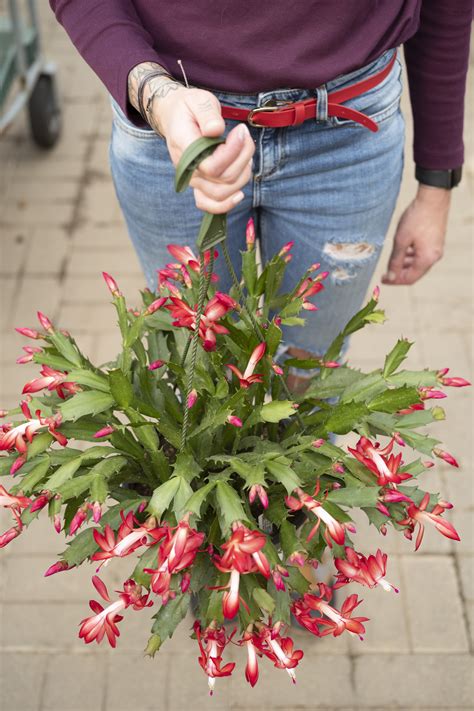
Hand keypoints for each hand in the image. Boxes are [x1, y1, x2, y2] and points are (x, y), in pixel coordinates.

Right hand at [142, 73, 254, 214]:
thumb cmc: (189, 108)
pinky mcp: (201, 186)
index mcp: (184, 147)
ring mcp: (194, 180)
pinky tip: (239, 194)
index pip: (212, 166)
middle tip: (244, 134)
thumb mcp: (198, 100)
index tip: (241, 130)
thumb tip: (215, 130)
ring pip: (224, 192)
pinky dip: (227, 205)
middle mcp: (188, 169)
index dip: (233, 152)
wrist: (175, 117)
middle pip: (223, 180)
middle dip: (243, 157)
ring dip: (243, 173)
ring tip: (243, 150)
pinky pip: (211, 205)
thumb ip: (207, 113)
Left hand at [382, 185, 450, 284]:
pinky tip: (402, 250)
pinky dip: (411, 256)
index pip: (409, 279)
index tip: (382, 279)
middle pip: (414, 273)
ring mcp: (436, 249)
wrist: (432, 198)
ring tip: (392, 260)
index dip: (394, 281)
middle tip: (385, 272)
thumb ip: (395, 260)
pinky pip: (422, 255)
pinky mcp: (436, 242)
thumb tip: (390, 276)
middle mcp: (434, 257)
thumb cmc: (416, 218)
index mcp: (426, 259)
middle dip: (399, 273)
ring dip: (404, 264)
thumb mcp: (401, 240)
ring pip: (418, 264)